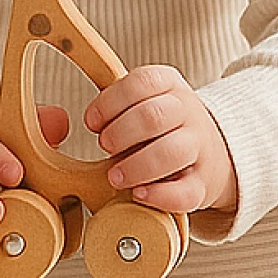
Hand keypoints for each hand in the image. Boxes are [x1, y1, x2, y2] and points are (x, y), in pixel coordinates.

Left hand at [83, 64, 234, 213]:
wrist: (209, 153)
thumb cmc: (160, 127)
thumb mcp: (141, 102)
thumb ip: (114, 105)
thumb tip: (68, 120)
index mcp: (170, 85)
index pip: (141, 82)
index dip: (109, 102)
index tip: (91, 122)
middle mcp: (189, 113)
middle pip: (154, 116)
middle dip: (120, 133)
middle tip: (104, 146)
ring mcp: (201, 148)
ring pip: (172, 152)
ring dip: (136, 166)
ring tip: (114, 176)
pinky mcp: (204, 184)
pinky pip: (186, 192)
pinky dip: (158, 195)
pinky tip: (138, 194)